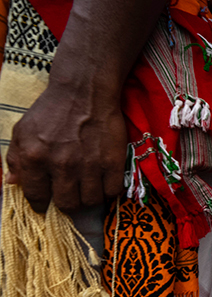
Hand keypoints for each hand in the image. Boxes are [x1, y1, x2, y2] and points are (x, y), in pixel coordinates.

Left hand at [7, 80, 126, 212]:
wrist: (84, 91)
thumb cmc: (51, 110)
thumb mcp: (23, 130)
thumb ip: (16, 158)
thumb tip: (13, 182)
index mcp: (35, 157)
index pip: (36, 196)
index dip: (41, 204)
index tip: (47, 203)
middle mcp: (62, 165)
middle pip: (67, 204)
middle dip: (68, 203)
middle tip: (71, 194)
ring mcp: (89, 164)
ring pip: (91, 201)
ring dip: (89, 198)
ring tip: (88, 188)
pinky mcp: (112, 161)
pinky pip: (112, 191)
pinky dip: (108, 190)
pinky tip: (103, 182)